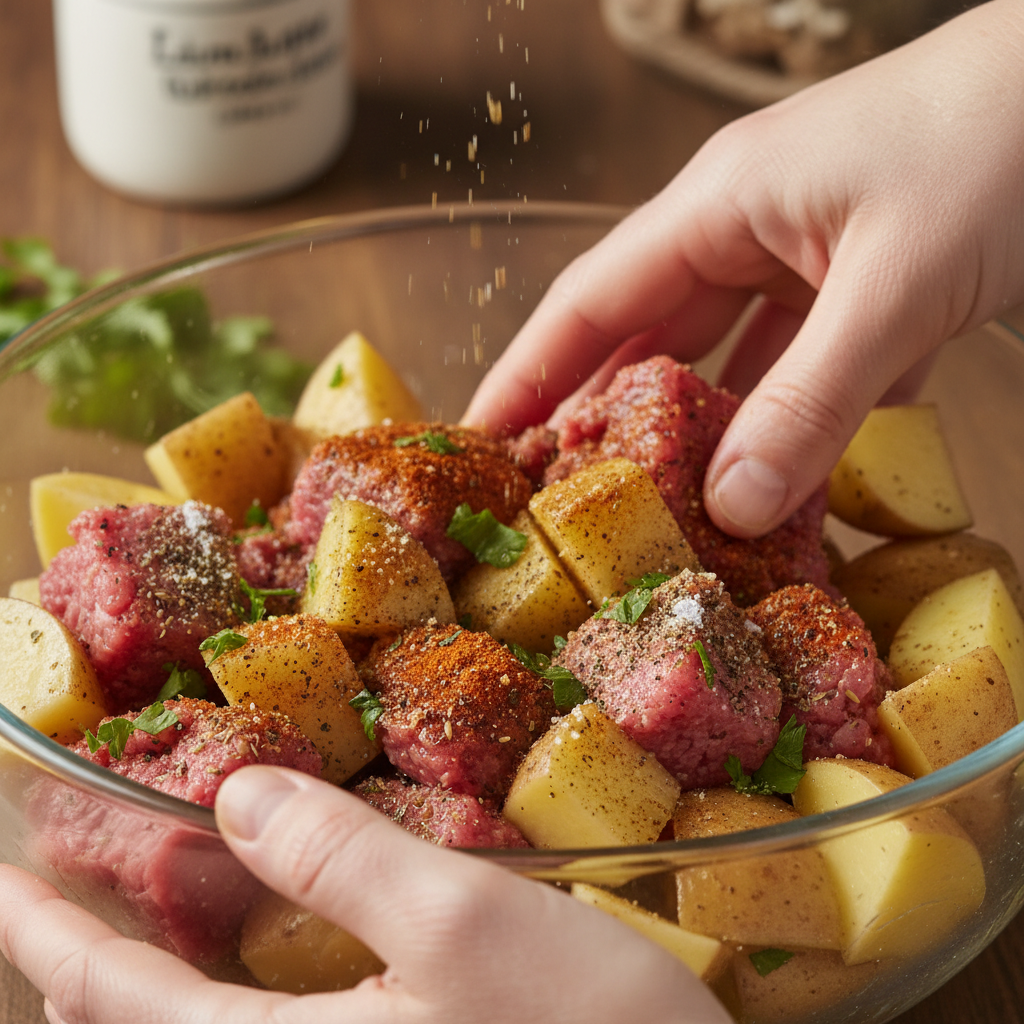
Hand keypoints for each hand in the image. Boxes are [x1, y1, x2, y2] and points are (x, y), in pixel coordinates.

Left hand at [0, 766, 730, 1023]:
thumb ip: (341, 857)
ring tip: (163, 906)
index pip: (111, 1000)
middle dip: (91, 959)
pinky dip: (234, 992)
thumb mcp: (465, 923)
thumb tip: (238, 795)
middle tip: (81, 880)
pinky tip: (273, 953)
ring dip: (164, 976)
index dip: (41, 931)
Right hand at [464, 0, 1023, 537]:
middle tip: (569, 502)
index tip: (481, 442)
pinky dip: (791, 424)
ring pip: (729, 363)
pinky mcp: (864, 285)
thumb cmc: (1004, 140)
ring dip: (706, 435)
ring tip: (667, 512)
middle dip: (607, 418)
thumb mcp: (894, 286)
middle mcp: (747, 229)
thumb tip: (730, 506)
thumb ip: (810, 401)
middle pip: (648, 339)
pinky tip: (785, 480)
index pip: (590, 302)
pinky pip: (804, 370)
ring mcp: (807, 257)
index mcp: (719, 205)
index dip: (527, 374)